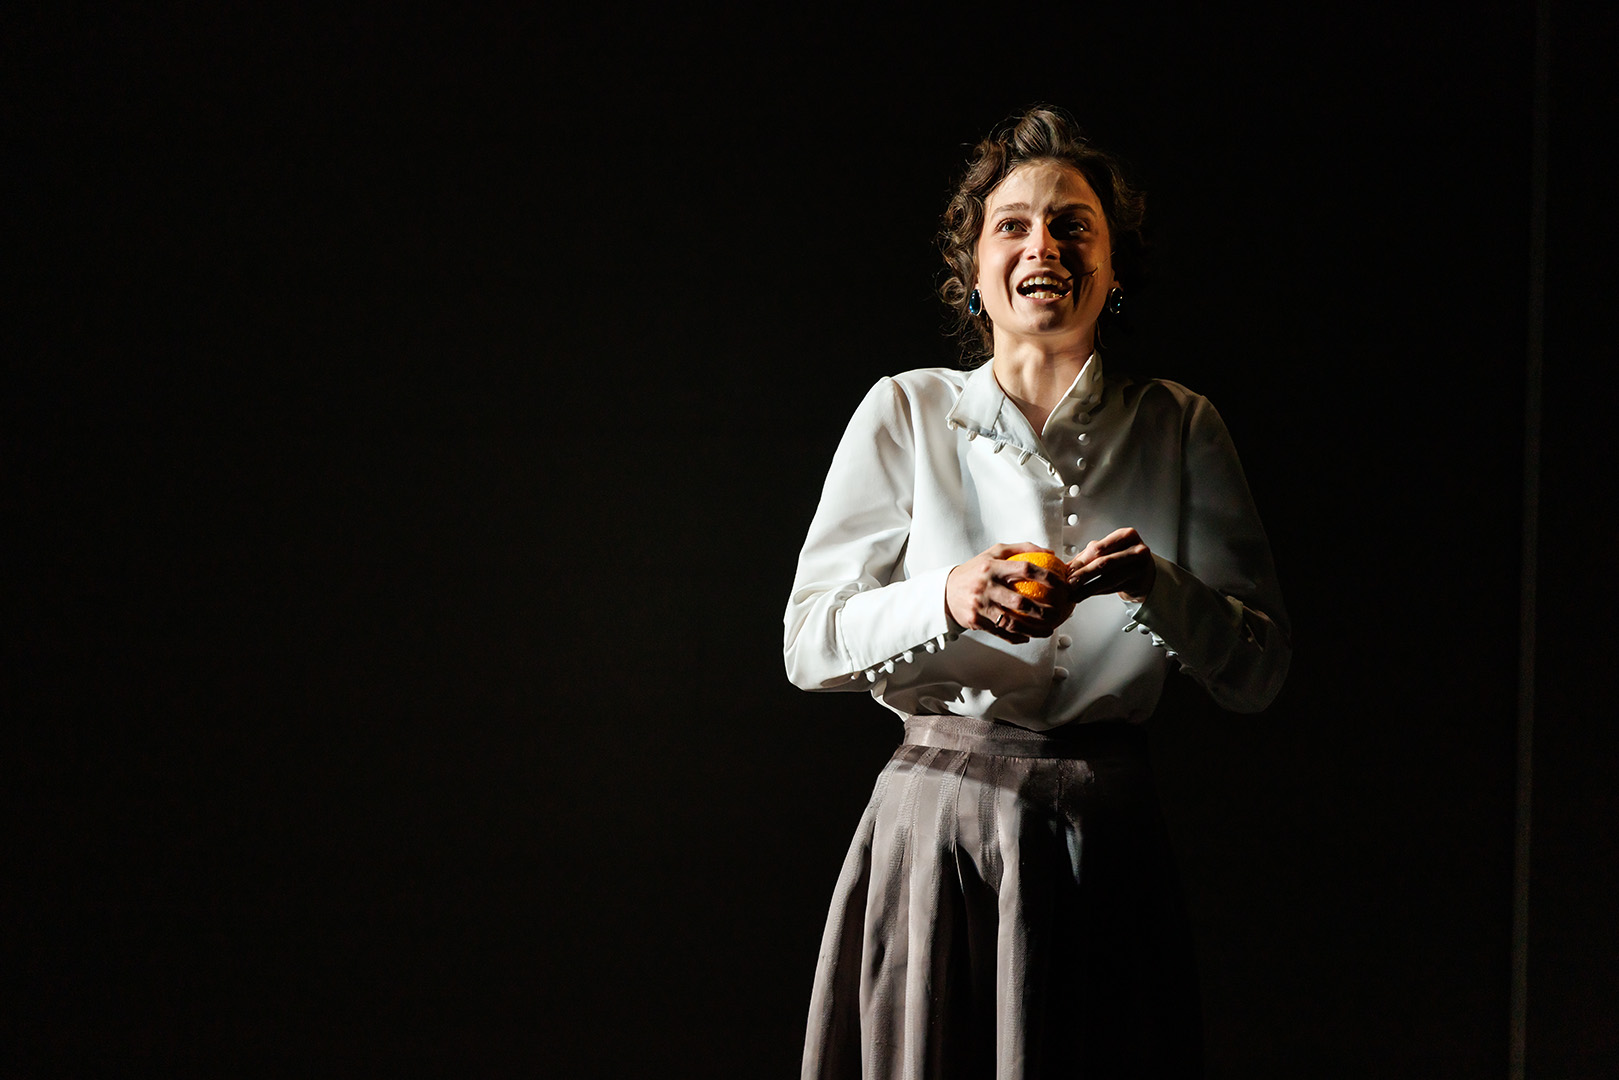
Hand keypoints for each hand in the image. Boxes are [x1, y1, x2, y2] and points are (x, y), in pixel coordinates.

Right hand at [946, 543, 1072, 642]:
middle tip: (1059, 613)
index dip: (1045, 576)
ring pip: (1012, 622)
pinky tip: (1028, 637)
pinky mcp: (975, 621)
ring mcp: (980, 605)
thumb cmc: (975, 571)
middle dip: (1043, 610)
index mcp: (991, 567)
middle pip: (1020, 601)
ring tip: (1049, 630)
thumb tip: (1050, 553)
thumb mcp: (994, 554)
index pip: (1024, 569)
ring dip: (1034, 629)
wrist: (946, 591)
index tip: (1060, 583)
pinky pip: (1000, 632)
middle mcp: (985, 586)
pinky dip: (1016, 636)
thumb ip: (1021, 549)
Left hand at [1067, 527, 1156, 602]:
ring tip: (1074, 593)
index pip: (1098, 549)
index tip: (1067, 570)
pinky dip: (1096, 592)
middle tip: (1069, 583)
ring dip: (1088, 588)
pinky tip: (1085, 594)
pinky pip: (1112, 588)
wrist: (1145, 572)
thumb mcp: (1109, 550)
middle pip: (1103, 563)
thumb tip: (1065, 566)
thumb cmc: (1124, 558)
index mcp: (1126, 536)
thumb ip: (1088, 555)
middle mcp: (1136, 550)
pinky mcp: (1138, 582)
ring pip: (1108, 579)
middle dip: (1083, 574)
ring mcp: (1139, 567)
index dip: (1081, 561)